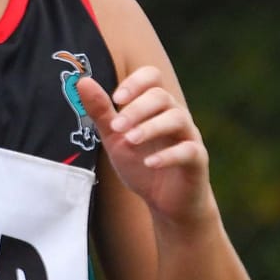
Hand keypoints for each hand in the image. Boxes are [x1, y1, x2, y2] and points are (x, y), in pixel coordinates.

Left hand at [75, 66, 213, 228]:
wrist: (166, 203)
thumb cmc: (141, 164)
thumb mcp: (115, 138)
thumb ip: (101, 111)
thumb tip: (82, 81)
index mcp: (156, 106)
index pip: (152, 76)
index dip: (135, 83)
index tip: (116, 99)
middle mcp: (175, 115)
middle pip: (162, 96)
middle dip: (137, 109)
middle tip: (117, 127)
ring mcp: (189, 136)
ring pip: (177, 118)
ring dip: (151, 127)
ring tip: (130, 141)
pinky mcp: (197, 160)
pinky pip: (188, 150)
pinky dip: (168, 155)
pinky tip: (149, 163)